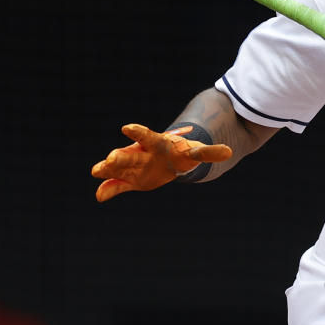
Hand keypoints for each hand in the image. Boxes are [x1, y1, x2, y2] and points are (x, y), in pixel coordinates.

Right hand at [91, 123, 231, 201]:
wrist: (170, 161)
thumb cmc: (182, 154)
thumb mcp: (195, 153)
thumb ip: (210, 152)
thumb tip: (228, 151)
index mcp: (157, 144)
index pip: (147, 136)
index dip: (138, 132)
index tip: (126, 128)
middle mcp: (141, 153)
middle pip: (130, 154)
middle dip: (121, 156)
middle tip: (110, 158)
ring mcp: (133, 166)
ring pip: (119, 167)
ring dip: (108, 170)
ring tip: (97, 171)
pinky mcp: (130, 180)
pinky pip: (118, 185)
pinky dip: (109, 190)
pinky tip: (99, 196)